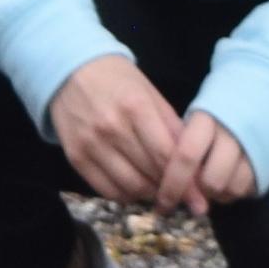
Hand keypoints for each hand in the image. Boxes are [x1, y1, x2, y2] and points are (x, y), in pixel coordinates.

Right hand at [45, 55, 191, 210]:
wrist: (70, 69)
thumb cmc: (117, 79)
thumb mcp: (150, 92)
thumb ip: (172, 126)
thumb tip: (195, 163)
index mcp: (136, 107)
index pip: (165, 155)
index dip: (185, 181)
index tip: (198, 197)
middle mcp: (111, 128)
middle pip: (149, 174)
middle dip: (169, 189)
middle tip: (180, 193)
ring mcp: (91, 144)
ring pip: (129, 187)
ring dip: (149, 194)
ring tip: (157, 189)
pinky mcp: (76, 157)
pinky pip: (106, 190)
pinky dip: (125, 195)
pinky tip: (134, 187)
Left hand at [163, 113, 261, 211]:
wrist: (265, 96)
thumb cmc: (218, 112)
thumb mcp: (197, 119)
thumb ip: (181, 144)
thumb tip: (159, 179)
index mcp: (208, 118)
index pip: (187, 155)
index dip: (173, 183)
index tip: (163, 201)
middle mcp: (232, 134)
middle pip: (210, 181)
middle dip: (195, 194)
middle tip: (186, 197)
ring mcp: (252, 149)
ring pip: (228, 189)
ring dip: (214, 195)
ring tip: (207, 183)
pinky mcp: (266, 163)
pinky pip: (244, 191)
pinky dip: (230, 192)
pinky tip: (225, 181)